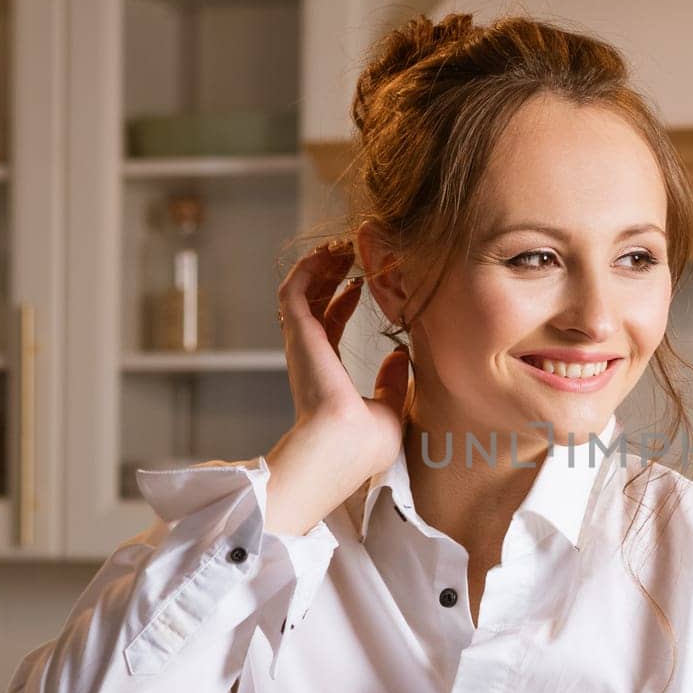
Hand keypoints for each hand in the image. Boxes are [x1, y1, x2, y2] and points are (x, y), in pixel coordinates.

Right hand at [264, 241, 411, 535]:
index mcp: (327, 375)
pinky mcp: (299, 336)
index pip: (330, 328)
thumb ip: (393, 383)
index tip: (362, 281)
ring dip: (317, 266)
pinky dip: (305, 270)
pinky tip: (326, 253)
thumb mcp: (390, 410)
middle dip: (328, 274)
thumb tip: (401, 355)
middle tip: (348, 251)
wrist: (342, 448)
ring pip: (300, 293)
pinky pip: (292, 293)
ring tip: (338, 244)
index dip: (343, 301)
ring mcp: (302, 346)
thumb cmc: (363, 445)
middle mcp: (310, 357)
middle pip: (313, 303)